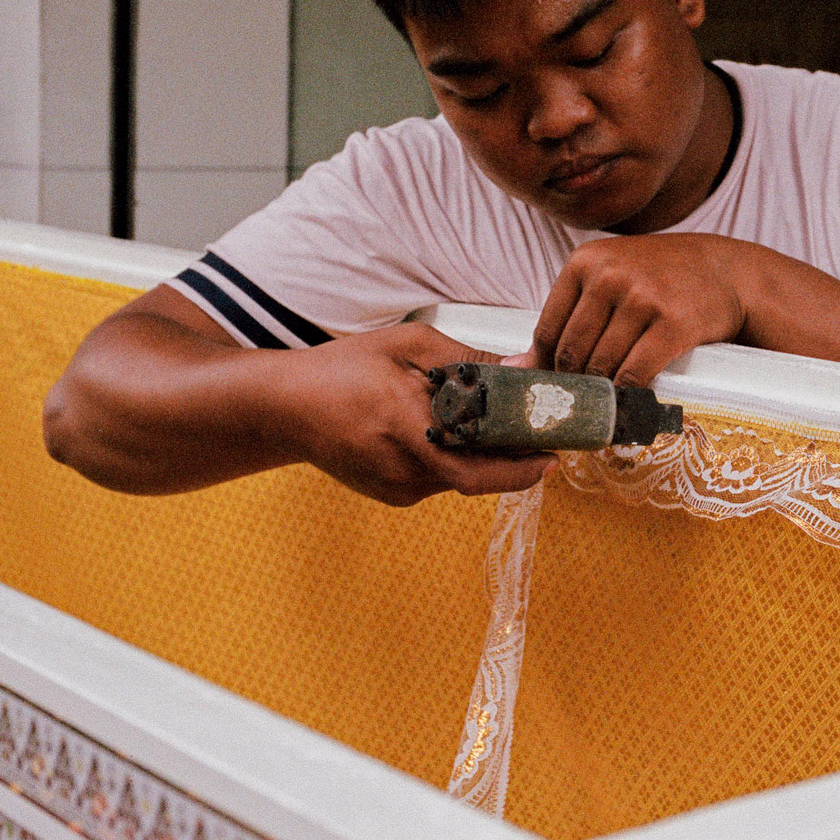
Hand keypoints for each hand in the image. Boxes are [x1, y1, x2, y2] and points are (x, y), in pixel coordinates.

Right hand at [270, 323, 553, 504]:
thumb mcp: (408, 345)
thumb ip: (468, 359)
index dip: (521, 469)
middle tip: (542, 435)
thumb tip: (522, 367)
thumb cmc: (342, 369)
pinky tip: (457, 431)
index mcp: (402, 427)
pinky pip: (442, 479)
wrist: (284, 408)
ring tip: (504, 424)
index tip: (554, 452)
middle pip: (478, 476)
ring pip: (462, 478)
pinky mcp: (393, 495)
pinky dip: (460, 458)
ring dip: (487, 456)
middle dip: (515, 458)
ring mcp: (396, 489)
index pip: (476, 470)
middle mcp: (401, 469)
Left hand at [532, 233, 751, 385]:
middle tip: (586, 402)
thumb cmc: (657, 278)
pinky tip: (631, 401)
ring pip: (602, 367)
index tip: (560, 385)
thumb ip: (565, 317)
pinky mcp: (673, 324)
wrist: (724, 271)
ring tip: (609, 403)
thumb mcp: (607, 280)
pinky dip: (629, 396)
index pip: (548, 331)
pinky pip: (635, 374)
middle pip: (573, 353)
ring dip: (603, 393)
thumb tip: (514, 367)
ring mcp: (642, 298)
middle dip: (577, 384)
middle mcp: (610, 276)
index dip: (549, 367)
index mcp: (584, 262)